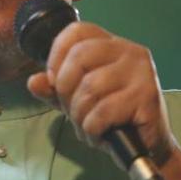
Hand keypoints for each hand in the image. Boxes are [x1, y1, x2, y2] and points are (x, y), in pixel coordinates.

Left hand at [26, 22, 176, 162]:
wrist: (145, 149)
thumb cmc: (111, 119)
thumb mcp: (77, 100)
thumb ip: (55, 89)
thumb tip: (33, 82)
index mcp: (112, 44)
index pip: (77, 31)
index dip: (57, 54)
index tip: (54, 81)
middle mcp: (130, 51)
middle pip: (79, 56)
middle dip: (65, 90)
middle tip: (72, 111)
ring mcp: (141, 72)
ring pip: (89, 87)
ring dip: (79, 115)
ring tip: (87, 127)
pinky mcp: (146, 96)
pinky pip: (102, 111)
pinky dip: (92, 129)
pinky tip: (100, 135)